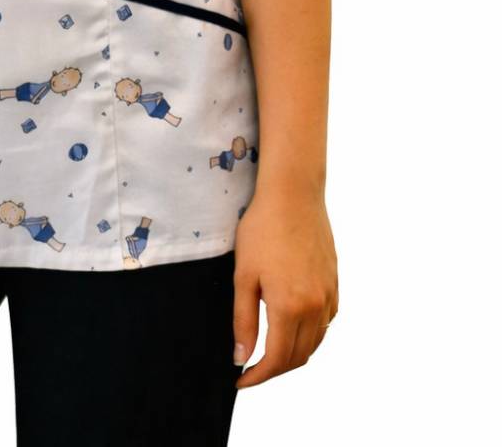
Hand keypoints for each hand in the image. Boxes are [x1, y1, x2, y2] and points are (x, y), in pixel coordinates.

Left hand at [232, 185, 338, 388]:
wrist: (294, 195)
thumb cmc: (262, 229)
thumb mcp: (243, 275)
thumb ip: (242, 320)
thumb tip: (240, 356)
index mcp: (289, 307)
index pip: (276, 360)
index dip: (258, 376)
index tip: (241, 379)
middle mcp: (315, 307)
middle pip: (298, 357)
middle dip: (274, 370)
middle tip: (251, 368)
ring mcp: (328, 296)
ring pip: (315, 343)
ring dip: (293, 354)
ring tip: (269, 351)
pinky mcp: (335, 284)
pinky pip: (325, 323)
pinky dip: (310, 335)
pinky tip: (293, 326)